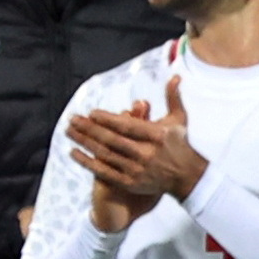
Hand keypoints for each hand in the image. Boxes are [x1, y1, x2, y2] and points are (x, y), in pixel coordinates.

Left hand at [69, 80, 208, 230]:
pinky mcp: (131, 182)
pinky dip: (87, 162)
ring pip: (105, 154)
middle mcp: (147, 153)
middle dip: (89, 128)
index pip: (127, 125)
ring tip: (69, 131)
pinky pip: (104, 171)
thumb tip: (175, 76)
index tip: (91, 113)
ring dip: (84, 142)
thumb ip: (173, 97)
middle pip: (112, 139)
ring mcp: (138, 169)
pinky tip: (74, 152)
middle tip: (72, 119)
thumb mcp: (179, 120)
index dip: (107, 119)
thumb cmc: (182, 144)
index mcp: (158, 136)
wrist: (189, 178)